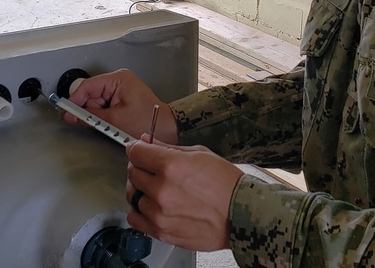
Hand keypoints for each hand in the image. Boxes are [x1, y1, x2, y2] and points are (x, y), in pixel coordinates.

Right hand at [66, 69, 177, 143]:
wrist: (167, 129)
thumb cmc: (145, 121)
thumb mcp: (114, 119)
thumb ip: (90, 117)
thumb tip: (70, 115)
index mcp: (118, 79)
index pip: (88, 86)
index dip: (75, 100)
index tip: (66, 113)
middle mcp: (118, 80)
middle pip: (90, 94)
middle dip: (88, 110)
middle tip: (89, 123)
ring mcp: (119, 89)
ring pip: (96, 102)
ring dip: (97, 115)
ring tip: (108, 125)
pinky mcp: (121, 99)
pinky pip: (104, 107)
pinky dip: (103, 117)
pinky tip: (110, 124)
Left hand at [124, 139, 242, 251]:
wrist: (242, 214)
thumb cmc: (227, 185)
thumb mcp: (200, 154)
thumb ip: (168, 149)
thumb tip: (148, 142)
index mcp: (172, 166)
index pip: (136, 153)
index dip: (136, 148)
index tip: (137, 149)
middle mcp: (162, 190)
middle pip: (133, 173)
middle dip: (140, 167)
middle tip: (151, 168)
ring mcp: (160, 213)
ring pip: (133, 196)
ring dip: (141, 190)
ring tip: (156, 189)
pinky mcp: (162, 231)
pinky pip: (135, 219)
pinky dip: (140, 211)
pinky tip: (152, 206)